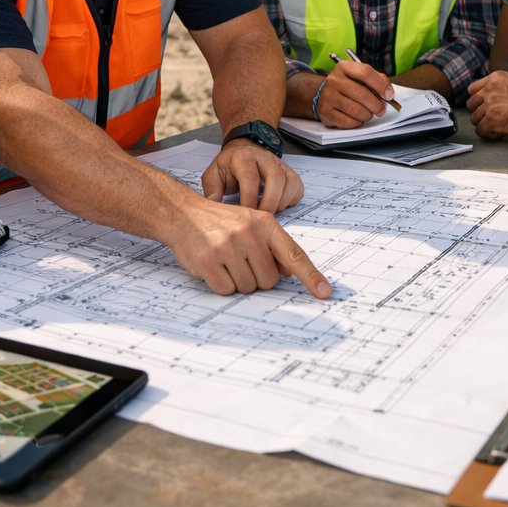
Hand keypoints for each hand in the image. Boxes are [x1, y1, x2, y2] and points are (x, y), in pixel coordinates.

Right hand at [167, 198, 331, 298]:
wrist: (182, 213)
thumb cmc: (220, 222)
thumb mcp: (250, 223)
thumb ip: (271, 246)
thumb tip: (289, 272)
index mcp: (265, 223)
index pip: (294, 254)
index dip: (311, 276)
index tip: (325, 292)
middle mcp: (249, 233)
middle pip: (269, 280)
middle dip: (256, 277)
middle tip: (240, 261)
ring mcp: (228, 246)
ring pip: (248, 287)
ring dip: (237, 282)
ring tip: (225, 261)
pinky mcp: (208, 260)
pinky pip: (226, 290)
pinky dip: (220, 285)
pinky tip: (213, 267)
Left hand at [202, 141, 304, 211]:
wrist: (242, 151)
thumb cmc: (228, 167)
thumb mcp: (213, 175)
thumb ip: (212, 191)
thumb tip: (214, 207)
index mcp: (243, 157)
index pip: (250, 178)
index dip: (249, 200)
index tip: (245, 216)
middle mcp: (264, 157)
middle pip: (276, 177)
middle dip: (270, 202)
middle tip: (262, 219)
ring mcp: (279, 163)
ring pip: (290, 181)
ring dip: (281, 202)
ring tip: (269, 214)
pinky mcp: (289, 171)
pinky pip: (298, 186)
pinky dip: (291, 200)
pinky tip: (279, 206)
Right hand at [315, 62, 393, 127]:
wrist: (325, 94)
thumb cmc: (349, 86)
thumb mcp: (362, 77)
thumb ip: (379, 80)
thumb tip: (388, 94)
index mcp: (344, 67)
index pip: (365, 73)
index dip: (380, 85)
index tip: (389, 96)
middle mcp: (334, 80)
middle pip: (362, 94)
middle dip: (377, 105)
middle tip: (381, 110)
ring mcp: (328, 96)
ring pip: (356, 110)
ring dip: (368, 115)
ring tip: (368, 114)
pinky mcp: (326, 112)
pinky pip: (348, 122)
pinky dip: (357, 122)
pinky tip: (357, 118)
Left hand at [466, 70, 507, 139]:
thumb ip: (502, 85)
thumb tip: (493, 92)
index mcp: (496, 78)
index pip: (472, 89)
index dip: (478, 99)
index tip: (483, 106)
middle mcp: (490, 90)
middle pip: (471, 104)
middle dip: (479, 112)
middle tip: (490, 118)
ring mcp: (490, 106)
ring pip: (474, 119)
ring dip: (484, 124)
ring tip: (497, 126)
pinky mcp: (492, 122)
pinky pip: (480, 131)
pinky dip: (488, 134)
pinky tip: (498, 134)